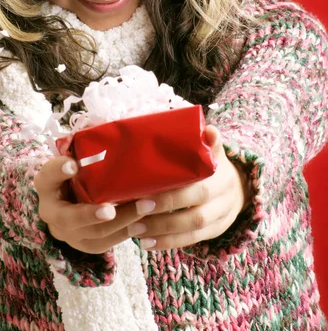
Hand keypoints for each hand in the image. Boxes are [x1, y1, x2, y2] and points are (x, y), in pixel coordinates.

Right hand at [34, 156, 145, 253]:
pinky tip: (144, 223)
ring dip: (121, 223)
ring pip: (92, 234)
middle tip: (112, 208)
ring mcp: (66, 231)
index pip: (48, 175)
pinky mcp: (83, 244)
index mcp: (46, 183)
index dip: (58, 170)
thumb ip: (87, 146)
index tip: (73, 164)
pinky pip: (104, 245)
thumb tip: (107, 126)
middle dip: (93, 214)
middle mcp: (51, 210)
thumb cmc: (81, 170)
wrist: (72, 198)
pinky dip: (124, 234)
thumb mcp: (78, 156)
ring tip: (145, 208)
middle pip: (70, 217)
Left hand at [126, 125, 250, 250]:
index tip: (143, 194)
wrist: (237, 184)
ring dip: (162, 232)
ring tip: (134, 230)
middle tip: (135, 210)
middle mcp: (225, 198)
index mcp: (222, 175)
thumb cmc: (211, 162)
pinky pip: (192, 241)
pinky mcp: (216, 231)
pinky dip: (168, 243)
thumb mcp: (212, 149)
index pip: (200, 188)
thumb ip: (207, 142)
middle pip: (196, 213)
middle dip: (164, 214)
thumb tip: (208, 129)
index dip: (173, 196)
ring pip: (193, 230)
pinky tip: (146, 243)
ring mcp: (222, 217)